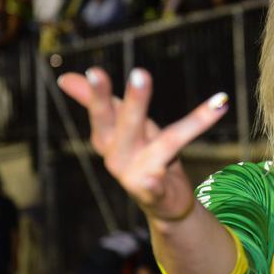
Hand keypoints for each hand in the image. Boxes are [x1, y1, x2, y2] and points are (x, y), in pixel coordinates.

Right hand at [58, 67, 228, 220]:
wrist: (162, 203)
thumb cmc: (143, 155)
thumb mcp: (122, 126)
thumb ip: (94, 102)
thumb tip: (65, 77)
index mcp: (109, 138)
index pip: (104, 111)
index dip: (98, 93)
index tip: (94, 71)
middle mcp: (119, 156)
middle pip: (128, 125)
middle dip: (135, 101)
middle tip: (141, 74)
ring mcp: (136, 176)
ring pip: (164, 145)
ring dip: (181, 128)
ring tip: (208, 110)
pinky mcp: (155, 194)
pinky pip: (155, 188)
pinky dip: (153, 184)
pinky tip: (153, 178)